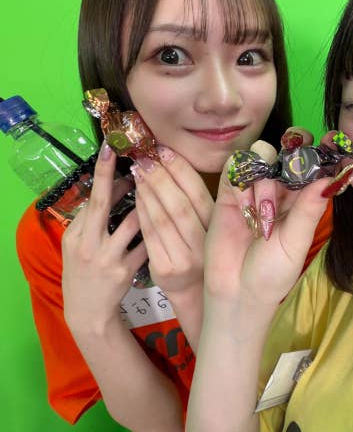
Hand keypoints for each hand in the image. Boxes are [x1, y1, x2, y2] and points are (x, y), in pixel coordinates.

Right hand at [62, 142, 147, 332]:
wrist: (87, 311)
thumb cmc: (85, 271)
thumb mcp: (79, 245)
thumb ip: (92, 219)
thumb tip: (114, 185)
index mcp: (75, 234)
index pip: (91, 199)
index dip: (102, 174)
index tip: (110, 149)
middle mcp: (87, 244)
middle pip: (104, 206)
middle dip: (118, 180)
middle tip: (137, 158)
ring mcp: (106, 259)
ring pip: (132, 223)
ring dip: (147, 204)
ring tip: (157, 188)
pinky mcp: (124, 273)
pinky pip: (146, 245)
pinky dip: (156, 232)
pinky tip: (169, 223)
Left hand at [131, 146, 213, 296]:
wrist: (194, 291)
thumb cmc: (200, 250)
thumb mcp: (209, 226)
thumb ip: (198, 201)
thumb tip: (174, 161)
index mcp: (219, 227)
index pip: (198, 193)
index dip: (180, 170)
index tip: (163, 150)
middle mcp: (205, 243)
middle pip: (179, 205)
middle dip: (159, 177)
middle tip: (143, 158)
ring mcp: (185, 258)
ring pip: (162, 219)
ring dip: (147, 192)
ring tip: (137, 172)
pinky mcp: (165, 269)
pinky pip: (149, 236)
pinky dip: (141, 213)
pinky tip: (135, 197)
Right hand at [204, 129, 349, 306]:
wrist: (236, 293)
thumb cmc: (273, 273)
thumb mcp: (296, 242)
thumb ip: (309, 209)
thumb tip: (332, 178)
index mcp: (302, 199)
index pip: (315, 166)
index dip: (324, 151)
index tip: (334, 141)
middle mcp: (280, 189)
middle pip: (288, 151)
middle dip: (294, 147)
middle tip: (297, 154)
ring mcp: (254, 188)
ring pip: (262, 157)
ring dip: (266, 179)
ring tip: (264, 216)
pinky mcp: (228, 193)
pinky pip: (236, 169)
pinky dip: (242, 182)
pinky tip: (245, 208)